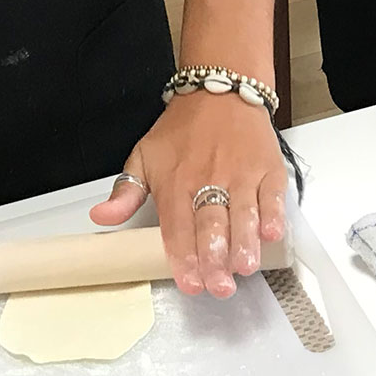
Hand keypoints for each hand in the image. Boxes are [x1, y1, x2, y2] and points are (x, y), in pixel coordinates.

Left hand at [91, 91, 286, 297]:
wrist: (220, 88)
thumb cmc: (182, 129)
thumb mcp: (144, 155)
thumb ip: (125, 192)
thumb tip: (101, 218)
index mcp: (175, 182)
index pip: (178, 228)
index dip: (184, 258)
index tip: (191, 283)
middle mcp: (208, 178)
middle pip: (211, 225)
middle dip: (216, 259)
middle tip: (220, 287)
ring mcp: (241, 173)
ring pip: (243, 213)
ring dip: (244, 243)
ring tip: (244, 267)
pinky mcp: (268, 167)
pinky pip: (273, 194)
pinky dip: (273, 214)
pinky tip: (271, 234)